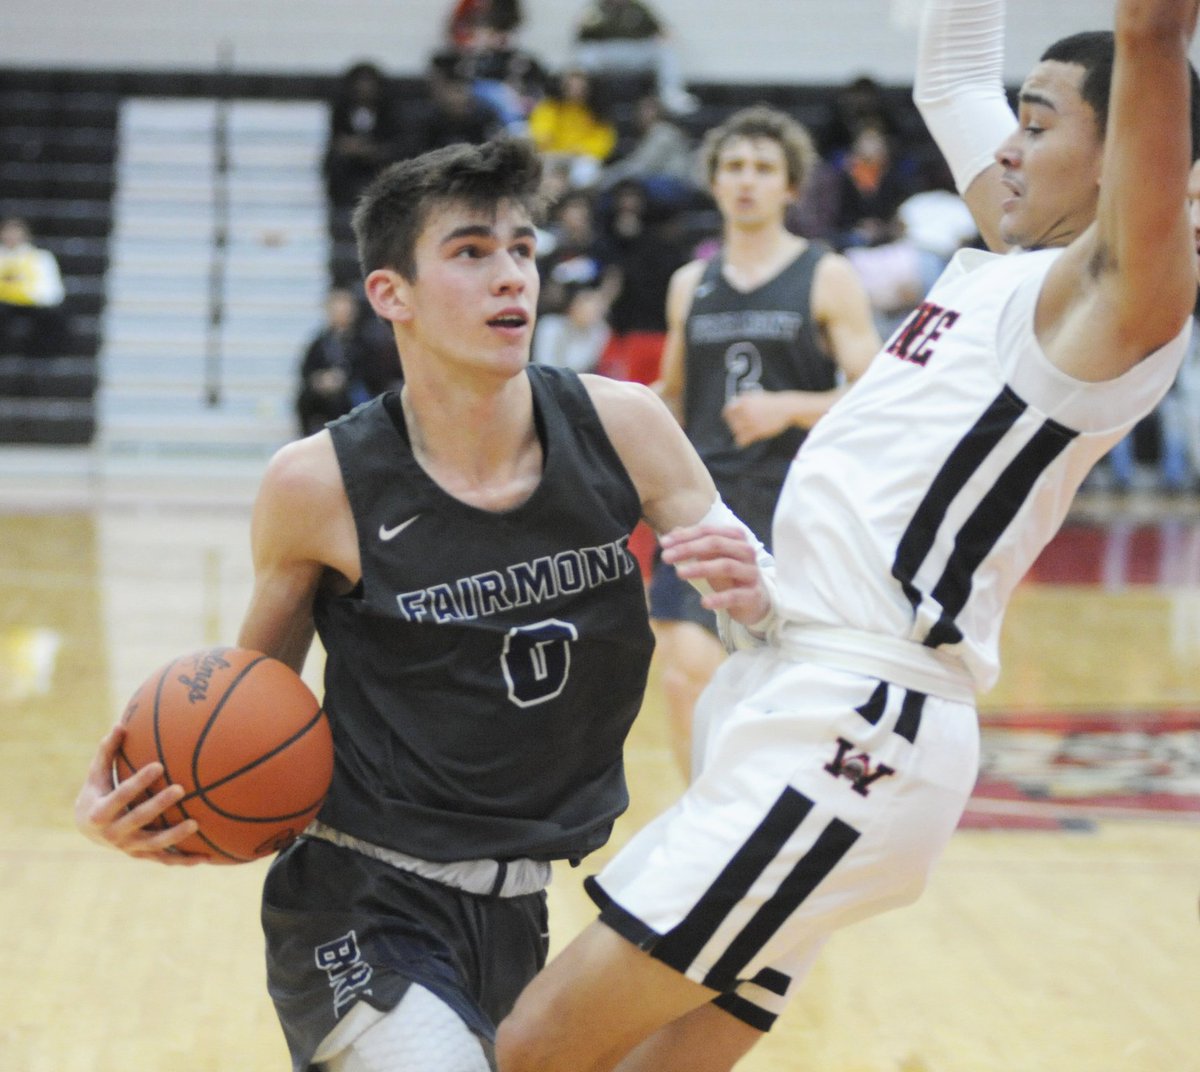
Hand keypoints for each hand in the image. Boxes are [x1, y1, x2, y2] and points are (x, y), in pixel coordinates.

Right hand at [74, 724, 202, 864]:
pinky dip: (183, 860)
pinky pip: (165, 860)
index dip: (138, 782)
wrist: (89, 829)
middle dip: (158, 805)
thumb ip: (107, 751)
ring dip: (174, 836)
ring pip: (153, 844)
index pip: (121, 795)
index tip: (158, 765)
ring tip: (196, 824)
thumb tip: (120, 724)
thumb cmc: (98, 792)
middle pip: (138, 819)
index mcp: (100, 812)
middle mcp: (113, 833)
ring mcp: (128, 847)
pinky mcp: (142, 855)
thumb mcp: (96, 774)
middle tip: (180, 788)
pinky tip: (206, 858)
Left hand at [660, 523, 770, 625]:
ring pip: (726, 566)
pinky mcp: (753, 595)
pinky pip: (735, 595)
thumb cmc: (730, 576)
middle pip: (716, 544)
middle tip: (665, 557)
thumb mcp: (712, 558)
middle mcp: (746, 551)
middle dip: (688, 548)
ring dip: (700, 568)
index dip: (685, 536)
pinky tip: (704, 602)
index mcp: (735, 538)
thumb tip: (674, 531)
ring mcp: (751, 573)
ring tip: (679, 573)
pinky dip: (719, 598)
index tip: (663, 543)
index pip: (708, 531)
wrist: (756, 601)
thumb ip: (696, 545)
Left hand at [722, 391, 794, 445]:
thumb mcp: (756, 395)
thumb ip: (743, 398)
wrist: (786, 408)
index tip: (731, 419)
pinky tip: (743, 442)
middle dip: (734, 425)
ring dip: (738, 433)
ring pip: (736, 431)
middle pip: (731, 422)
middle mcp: (745, 411)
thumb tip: (732, 401)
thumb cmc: (771, 402)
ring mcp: (751, 421)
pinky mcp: (757, 431)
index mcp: (744, 401)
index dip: (728, 416)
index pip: (727, 411)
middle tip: (739, 427)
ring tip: (743, 434)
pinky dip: (741, 441)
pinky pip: (742, 439)